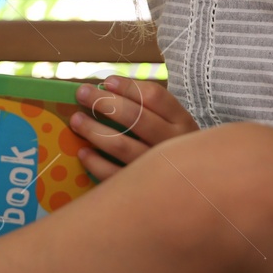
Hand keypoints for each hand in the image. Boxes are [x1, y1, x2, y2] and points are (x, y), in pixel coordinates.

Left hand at [70, 77, 197, 182]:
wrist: (196, 185)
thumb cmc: (173, 146)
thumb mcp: (173, 123)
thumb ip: (148, 107)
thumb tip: (106, 88)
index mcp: (182, 121)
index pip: (154, 96)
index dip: (128, 87)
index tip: (106, 81)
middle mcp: (173, 144)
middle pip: (135, 117)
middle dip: (104, 102)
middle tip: (82, 94)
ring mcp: (159, 169)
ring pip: (121, 145)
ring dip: (94, 130)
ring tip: (76, 120)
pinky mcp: (144, 191)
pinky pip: (114, 174)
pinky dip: (95, 163)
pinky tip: (83, 152)